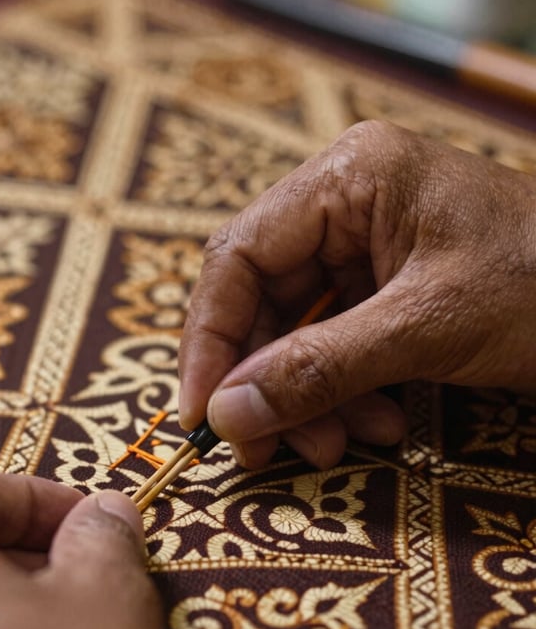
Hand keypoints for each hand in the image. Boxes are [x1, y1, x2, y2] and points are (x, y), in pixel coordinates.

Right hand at [179, 120, 535, 468]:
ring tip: (337, 444)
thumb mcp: (426, 329)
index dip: (210, 339)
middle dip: (265, 382)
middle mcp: (342, 205)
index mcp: (346, 180)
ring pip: (292, 332)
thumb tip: (225, 414)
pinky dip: (340, 393)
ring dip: (306, 398)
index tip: (201, 412)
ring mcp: (360, 246)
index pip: (238, 257)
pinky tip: (373, 422)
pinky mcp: (379, 286)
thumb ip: (318, 370)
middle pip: (261, 301)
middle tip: (265, 449)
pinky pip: (330, 345)